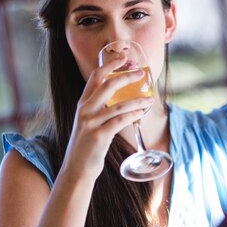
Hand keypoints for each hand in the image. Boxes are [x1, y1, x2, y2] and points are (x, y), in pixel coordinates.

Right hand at [61, 57, 153, 181]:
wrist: (77, 169)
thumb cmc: (87, 146)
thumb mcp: (89, 123)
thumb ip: (100, 110)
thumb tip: (121, 101)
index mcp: (82, 104)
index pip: (95, 77)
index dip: (109, 65)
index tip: (123, 57)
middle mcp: (84, 110)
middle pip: (107, 85)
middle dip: (126, 76)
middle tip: (140, 73)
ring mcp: (91, 123)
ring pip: (118, 104)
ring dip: (137, 100)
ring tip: (150, 98)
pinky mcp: (99, 136)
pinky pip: (120, 121)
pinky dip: (134, 114)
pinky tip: (143, 111)